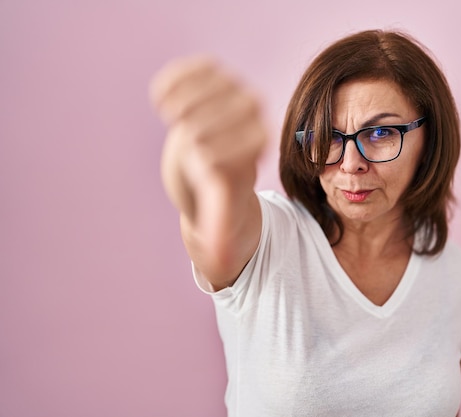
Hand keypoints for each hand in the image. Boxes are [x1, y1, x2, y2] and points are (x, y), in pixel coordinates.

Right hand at [150, 56, 266, 219]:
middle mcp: (254, 113)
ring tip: (168, 112)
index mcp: (259, 144)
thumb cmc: (214, 184)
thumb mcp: (218, 209)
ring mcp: (235, 90)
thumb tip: (221, 265)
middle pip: (230, 113)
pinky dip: (180, 75)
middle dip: (200, 127)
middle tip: (184, 138)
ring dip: (190, 96)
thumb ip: (220, 234)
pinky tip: (160, 96)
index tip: (200, 162)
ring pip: (219, 82)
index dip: (219, 153)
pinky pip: (202, 66)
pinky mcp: (215, 75)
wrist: (210, 152)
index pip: (248, 142)